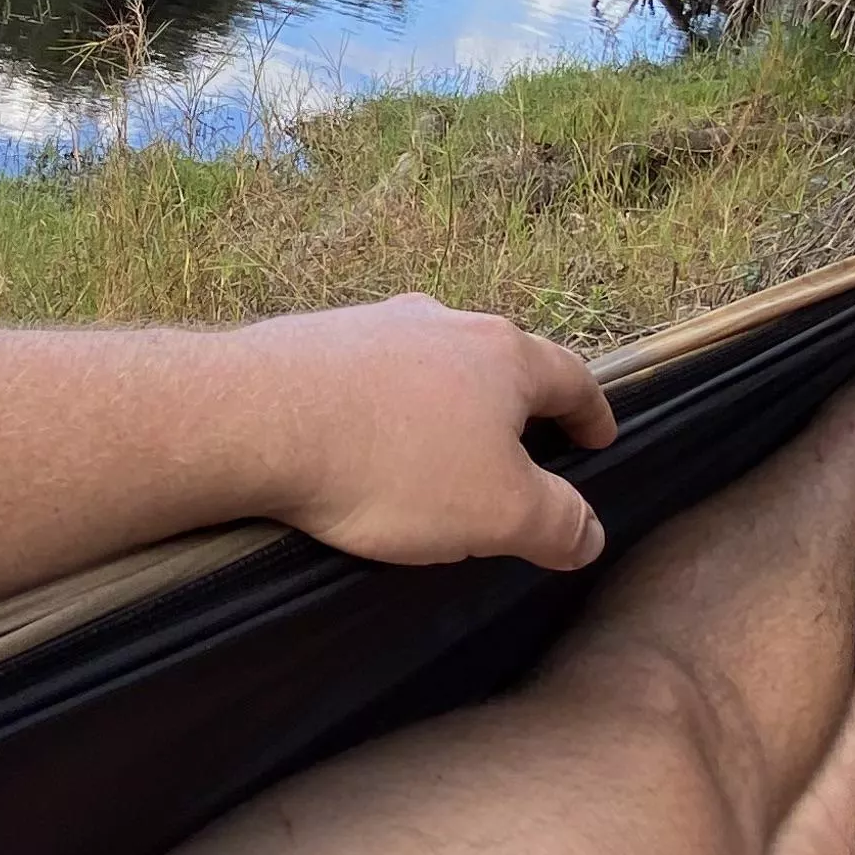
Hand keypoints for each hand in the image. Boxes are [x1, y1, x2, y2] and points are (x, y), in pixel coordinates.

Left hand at [235, 295, 618, 572]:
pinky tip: (366, 447)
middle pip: (499, 363)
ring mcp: (375, 325)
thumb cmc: (393, 466)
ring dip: (445, 405)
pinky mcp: (315, 340)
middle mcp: (444, 322)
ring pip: (431, 365)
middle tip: (523, 449)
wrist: (255, 419)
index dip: (592, 413)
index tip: (599, 438)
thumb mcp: (498, 513)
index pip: (571, 378)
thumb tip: (590, 532)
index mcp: (503, 355)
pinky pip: (370, 378)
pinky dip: (385, 409)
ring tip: (440, 452)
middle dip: (515, 407)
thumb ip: (557, 523)